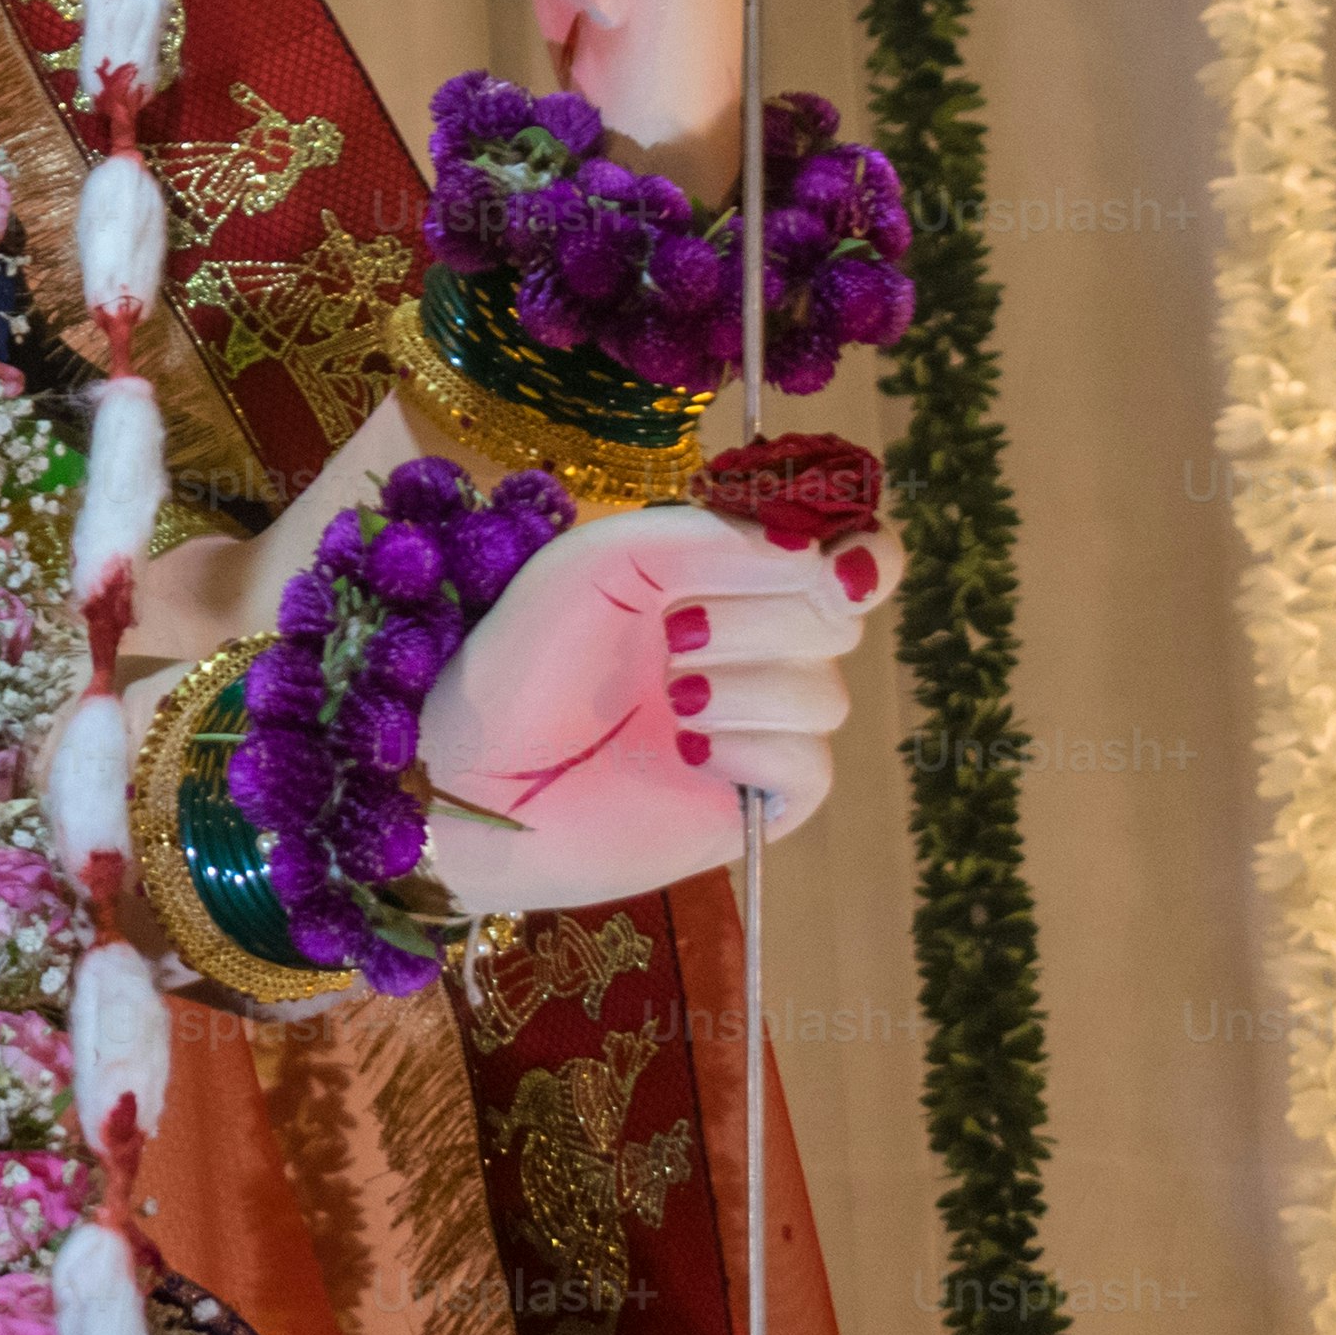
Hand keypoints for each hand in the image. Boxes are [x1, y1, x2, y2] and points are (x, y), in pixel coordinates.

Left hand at [408, 505, 892, 918]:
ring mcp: (758, 725)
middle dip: (757, 618)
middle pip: (837, 616)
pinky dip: (749, 747)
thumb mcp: (598, 563)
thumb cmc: (520, 659)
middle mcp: (750, 647)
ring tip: (667, 699)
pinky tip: (685, 751)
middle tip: (674, 636)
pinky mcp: (758, 800)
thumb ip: (704, 534)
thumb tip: (817, 552)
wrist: (472, 777)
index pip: (841, 554)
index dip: (863, 554)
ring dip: (740, 686)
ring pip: (825, 691)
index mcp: (720, 579)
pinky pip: (810, 763)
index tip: (839, 564)